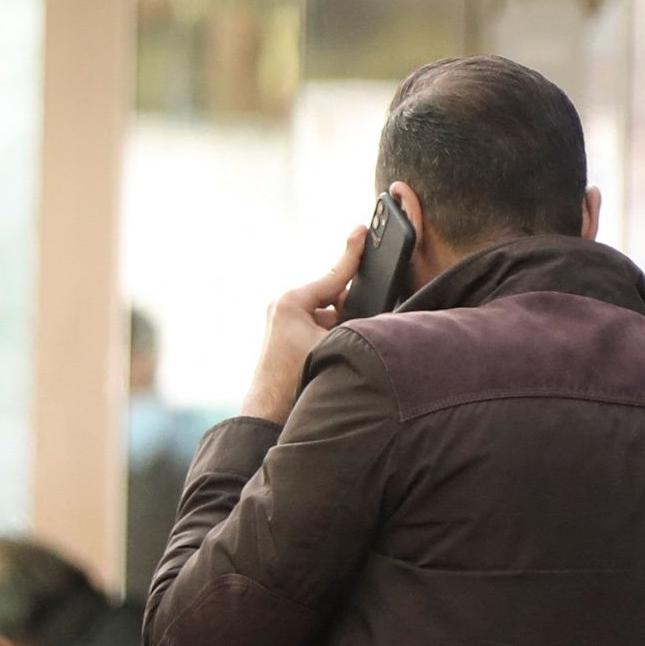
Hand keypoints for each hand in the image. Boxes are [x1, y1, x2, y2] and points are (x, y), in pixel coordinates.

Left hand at [241, 225, 369, 425]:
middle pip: (333, 298)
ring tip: (341, 353)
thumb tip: (376, 319)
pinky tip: (334, 358)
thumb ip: (356, 326)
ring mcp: (282, 323)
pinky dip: (331, 339)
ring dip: (342, 329)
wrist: (268, 415)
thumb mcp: (335, 347)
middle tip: (361, 330)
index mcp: (292, 303)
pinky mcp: (285, 338)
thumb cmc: (297, 382)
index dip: (352, 254)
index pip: (333, 275)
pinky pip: (317, 329)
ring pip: (327, 316)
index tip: (362, 230)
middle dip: (351, 311)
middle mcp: (284, 308)